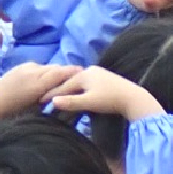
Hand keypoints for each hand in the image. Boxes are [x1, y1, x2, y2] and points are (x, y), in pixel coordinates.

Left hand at [0, 62, 80, 126]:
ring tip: (60, 82)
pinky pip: (37, 67)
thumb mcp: (35, 109)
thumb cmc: (13, 113)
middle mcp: (34, 70)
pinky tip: (44, 81)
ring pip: (47, 67)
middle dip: (66, 72)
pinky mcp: (20, 66)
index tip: (84, 74)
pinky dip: (44, 72)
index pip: (62, 72)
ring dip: (54, 72)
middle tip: (75, 79)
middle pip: (56, 68)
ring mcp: (26, 66)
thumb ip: (49, 98)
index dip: (74, 72)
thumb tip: (62, 95)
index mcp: (39, 82)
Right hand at [46, 65, 161, 122]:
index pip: (63, 86)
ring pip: (78, 82)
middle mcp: (89, 70)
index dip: (51, 94)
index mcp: (83, 75)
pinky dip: (78, 88)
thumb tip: (52, 101)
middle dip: (59, 90)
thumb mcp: (89, 102)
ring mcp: (98, 72)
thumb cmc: (109, 100)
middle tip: (46, 98)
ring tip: (60, 96)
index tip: (40, 101)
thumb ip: (71, 102)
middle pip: (70, 82)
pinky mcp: (105, 77)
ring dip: (69, 89)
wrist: (132, 97)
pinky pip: (86, 82)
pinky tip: (78, 92)